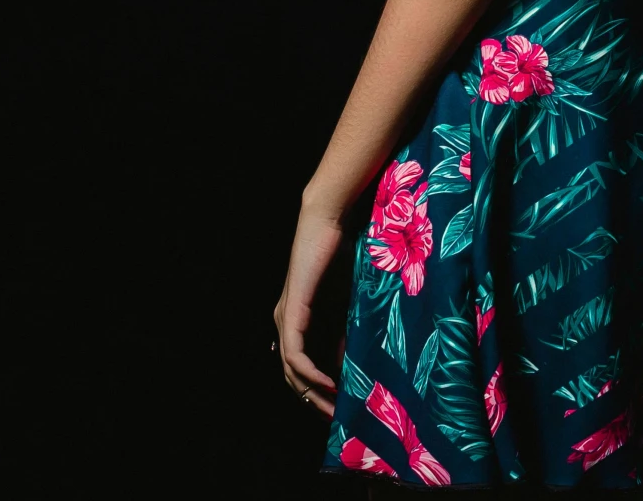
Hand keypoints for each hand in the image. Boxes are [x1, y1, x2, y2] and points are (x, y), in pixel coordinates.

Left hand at [273, 203, 344, 416]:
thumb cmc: (344, 253)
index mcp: (299, 320)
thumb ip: (349, 328)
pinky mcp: (291, 312)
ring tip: (336, 409)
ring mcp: (286, 319)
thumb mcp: (350, 301)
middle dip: (316, 400)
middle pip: (294, 376)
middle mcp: (286, 323)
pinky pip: (295, 354)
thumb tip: (356, 361)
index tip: (341, 407)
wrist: (330, 222)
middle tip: (339, 420)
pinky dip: (310, 373)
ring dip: (313, 393)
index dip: (319, 390)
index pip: (303, 367)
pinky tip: (328, 384)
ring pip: (292, 370)